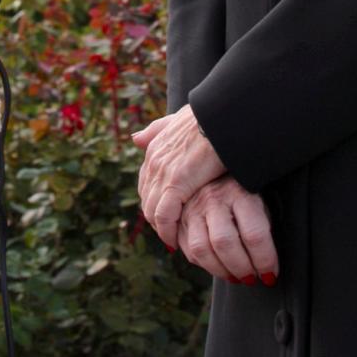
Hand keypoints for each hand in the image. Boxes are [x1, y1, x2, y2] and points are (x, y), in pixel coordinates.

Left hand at [132, 104, 224, 249]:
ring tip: (175, 240)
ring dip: (161, 229)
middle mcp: (153, 161)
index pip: (146, 183)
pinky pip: (164, 216)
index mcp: (154, 148)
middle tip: (171, 233)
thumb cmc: (208, 117)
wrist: (222, 116)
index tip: (167, 214)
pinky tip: (177, 240)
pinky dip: (168, 231)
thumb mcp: (178, 119)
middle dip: (156, 219)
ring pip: (152, 211)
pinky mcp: (176, 184)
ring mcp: (162, 172)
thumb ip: (157, 129)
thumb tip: (135, 139)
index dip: (154, 200)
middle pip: (147, 199)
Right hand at [177, 176, 279, 285]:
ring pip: (201, 250)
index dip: (264, 260)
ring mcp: (193, 208)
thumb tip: (268, 267)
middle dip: (241, 268)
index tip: (271, 274)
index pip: (254, 234)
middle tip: (253, 278)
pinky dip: (206, 266)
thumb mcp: (260, 202)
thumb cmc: (246, 193)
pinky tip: (221, 268)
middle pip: (224, 243)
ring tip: (236, 277)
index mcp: (240, 192)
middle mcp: (213, 198)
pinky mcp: (180, 219)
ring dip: (221, 271)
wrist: (215, 169)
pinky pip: (190, 251)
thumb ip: (262, 229)